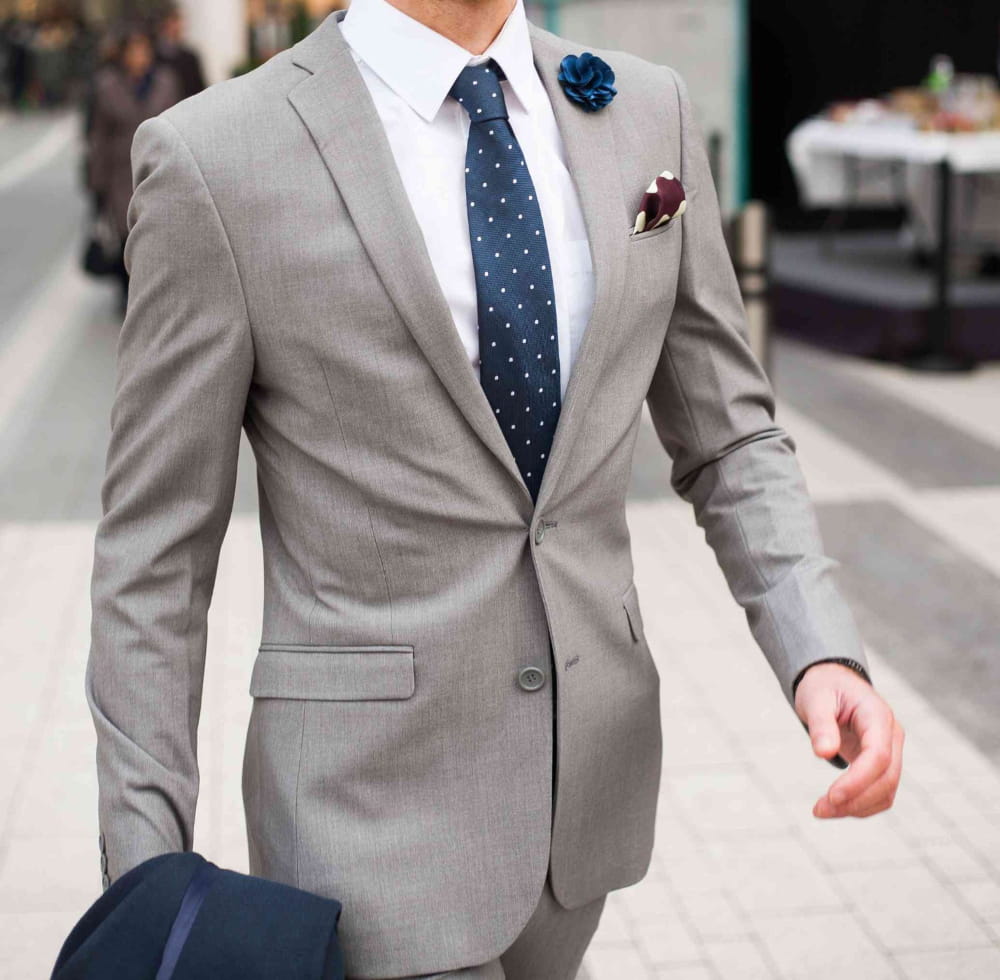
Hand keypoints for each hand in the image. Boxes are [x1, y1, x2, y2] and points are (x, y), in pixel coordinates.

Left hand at [794, 662, 904, 818]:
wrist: (832, 682)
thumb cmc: (823, 687)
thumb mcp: (816, 697)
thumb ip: (821, 724)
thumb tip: (824, 753)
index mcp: (877, 715)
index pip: (879, 756)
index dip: (858, 780)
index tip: (831, 797)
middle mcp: (891, 735)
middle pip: (887, 778)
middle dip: (856, 800)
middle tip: (819, 810)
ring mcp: (890, 750)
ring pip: (886, 790)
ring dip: (857, 807)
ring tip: (821, 811)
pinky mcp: (881, 762)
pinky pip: (880, 791)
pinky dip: (861, 804)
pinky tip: (835, 806)